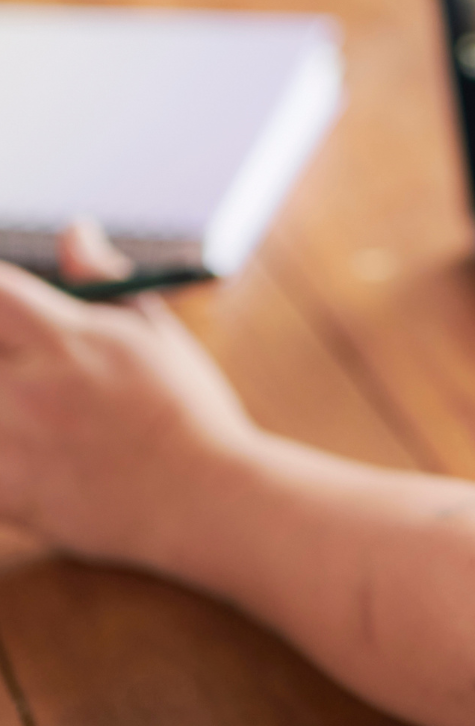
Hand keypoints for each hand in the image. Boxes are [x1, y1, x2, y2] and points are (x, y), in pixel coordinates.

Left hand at [0, 224, 258, 565]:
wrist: (203, 496)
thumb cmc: (186, 408)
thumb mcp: (153, 331)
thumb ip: (101, 278)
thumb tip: (73, 229)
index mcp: (68, 336)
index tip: (4, 305)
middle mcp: (28, 385)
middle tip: (16, 362)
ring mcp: (11, 441)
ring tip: (22, 403)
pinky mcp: (5, 491)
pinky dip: (0, 448)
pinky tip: (24, 445)